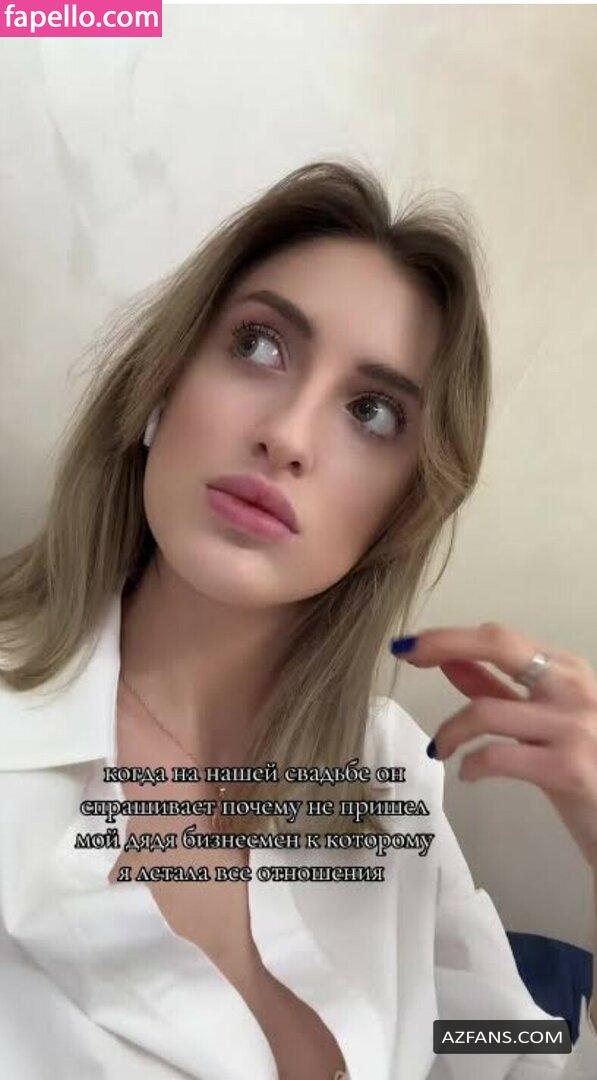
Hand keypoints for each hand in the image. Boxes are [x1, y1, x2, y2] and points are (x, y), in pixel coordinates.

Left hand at [391, 622, 596, 870]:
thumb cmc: (584, 764)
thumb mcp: (539, 719)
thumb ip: (495, 688)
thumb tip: (448, 658)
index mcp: (566, 670)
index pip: (500, 638)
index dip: (450, 637)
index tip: (410, 645)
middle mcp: (574, 688)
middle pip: (499, 644)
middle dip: (445, 643)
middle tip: (406, 654)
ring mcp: (575, 727)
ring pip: (486, 711)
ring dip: (449, 732)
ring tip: (440, 749)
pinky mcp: (569, 769)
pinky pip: (498, 757)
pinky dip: (472, 764)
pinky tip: (469, 774)